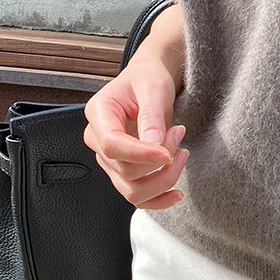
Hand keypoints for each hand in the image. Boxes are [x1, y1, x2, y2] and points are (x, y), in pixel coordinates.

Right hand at [83, 47, 187, 208]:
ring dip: (163, 179)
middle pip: (125, 171)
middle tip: (180, 134)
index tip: (168, 152)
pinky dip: (158, 199)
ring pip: (132, 190)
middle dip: (160, 160)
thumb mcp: (153, 89)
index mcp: (99, 114)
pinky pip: (137, 197)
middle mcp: (98, 139)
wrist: (149, 81)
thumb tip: (153, 145)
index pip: (113, 145)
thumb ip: (151, 116)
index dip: (142, 154)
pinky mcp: (122, 171)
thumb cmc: (148, 80)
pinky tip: (176, 193)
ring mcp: (109, 159)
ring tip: (181, 154)